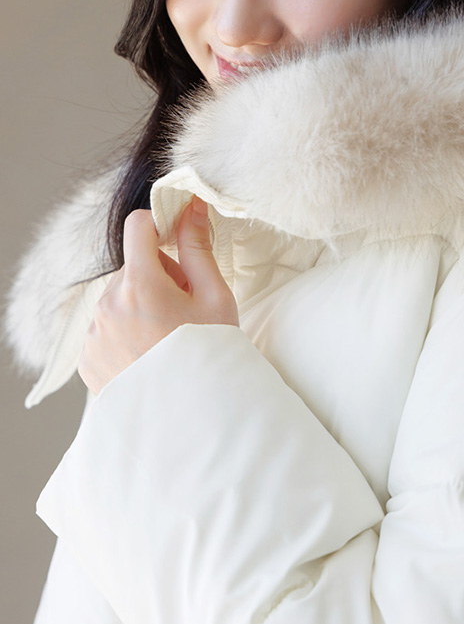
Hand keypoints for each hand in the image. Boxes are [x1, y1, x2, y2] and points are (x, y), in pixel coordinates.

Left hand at [79, 196, 238, 394]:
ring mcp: (93, 333)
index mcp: (141, 283)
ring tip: (169, 340)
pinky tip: (150, 358)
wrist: (195, 417)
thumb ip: (199, 248)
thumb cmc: (210, 355)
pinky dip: (125, 335)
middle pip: (133, 267)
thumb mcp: (215, 297)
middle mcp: (108, 304)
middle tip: (186, 312)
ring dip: (141, 307)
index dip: (160, 229)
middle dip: (159, 279)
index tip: (177, 246)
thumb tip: (193, 206)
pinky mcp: (87, 358)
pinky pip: (105, 329)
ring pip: (119, 299)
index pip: (139, 226)